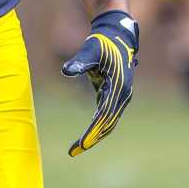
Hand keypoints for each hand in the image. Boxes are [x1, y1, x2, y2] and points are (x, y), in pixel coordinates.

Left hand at [61, 10, 138, 157]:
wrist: (116, 36)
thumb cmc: (102, 42)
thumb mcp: (90, 50)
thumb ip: (79, 61)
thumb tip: (66, 70)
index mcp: (119, 88)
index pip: (104, 115)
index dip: (93, 130)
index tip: (82, 143)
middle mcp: (122, 96)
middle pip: (108, 124)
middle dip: (92, 138)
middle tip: (74, 151)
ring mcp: (119, 97)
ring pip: (108, 123)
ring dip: (94, 136)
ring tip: (76, 149)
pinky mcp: (113, 96)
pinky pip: (105, 117)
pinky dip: (95, 127)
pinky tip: (83, 137)